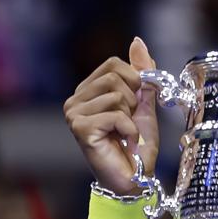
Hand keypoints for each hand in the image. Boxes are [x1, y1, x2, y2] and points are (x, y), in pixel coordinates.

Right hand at [62, 38, 159, 195]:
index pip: (113, 63)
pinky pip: (116, 114)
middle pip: (115, 77)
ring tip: (124, 132)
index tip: (135, 104)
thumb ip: (141, 72)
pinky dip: (128, 129)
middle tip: (128, 122)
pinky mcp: (80, 128)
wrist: (134, 178)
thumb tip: (137, 40)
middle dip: (133, 99)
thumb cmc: (137, 143)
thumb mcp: (144, 101)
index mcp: (87, 90)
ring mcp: (73, 114)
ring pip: (116, 94)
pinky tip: (123, 142)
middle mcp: (75, 100)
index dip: (134, 80)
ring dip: (130, 116)